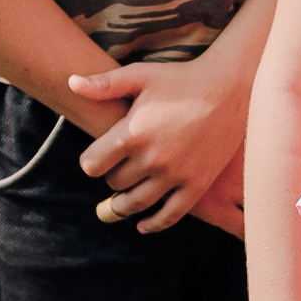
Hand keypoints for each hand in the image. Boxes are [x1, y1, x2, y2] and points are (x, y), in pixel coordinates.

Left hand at [70, 50, 250, 233]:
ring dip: (123, 205)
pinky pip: (169, 215)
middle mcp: (152, 158)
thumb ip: (104, 84)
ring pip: (135, 203)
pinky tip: (142, 225)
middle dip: (111, 177)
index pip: (92, 165)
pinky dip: (152, 224)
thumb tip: (71, 83)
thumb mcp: (141, 75)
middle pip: (114, 183)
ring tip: (120, 201)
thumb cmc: (181, 78)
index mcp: (132, 133)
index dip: (91, 162)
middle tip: (117, 169)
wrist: (229, 89)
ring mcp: (175, 175)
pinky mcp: (196, 185)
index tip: (97, 158)